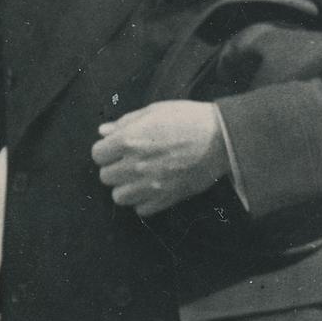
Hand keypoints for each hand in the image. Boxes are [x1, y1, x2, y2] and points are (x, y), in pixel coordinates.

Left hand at [93, 100, 228, 213]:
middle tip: (129, 162)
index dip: (106, 151)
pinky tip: (153, 188)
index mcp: (129, 141)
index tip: (117, 149)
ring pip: (119, 197)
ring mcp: (151, 184)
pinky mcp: (168, 197)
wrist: (224, 137)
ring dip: (126, 188)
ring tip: (138, 178)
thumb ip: (125, 123)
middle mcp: (135, 165)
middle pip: (105, 177)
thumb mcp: (155, 111)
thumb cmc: (189, 119)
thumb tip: (103, 131)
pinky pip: (141, 209)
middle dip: (114, 169)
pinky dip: (144, 202)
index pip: (97, 155)